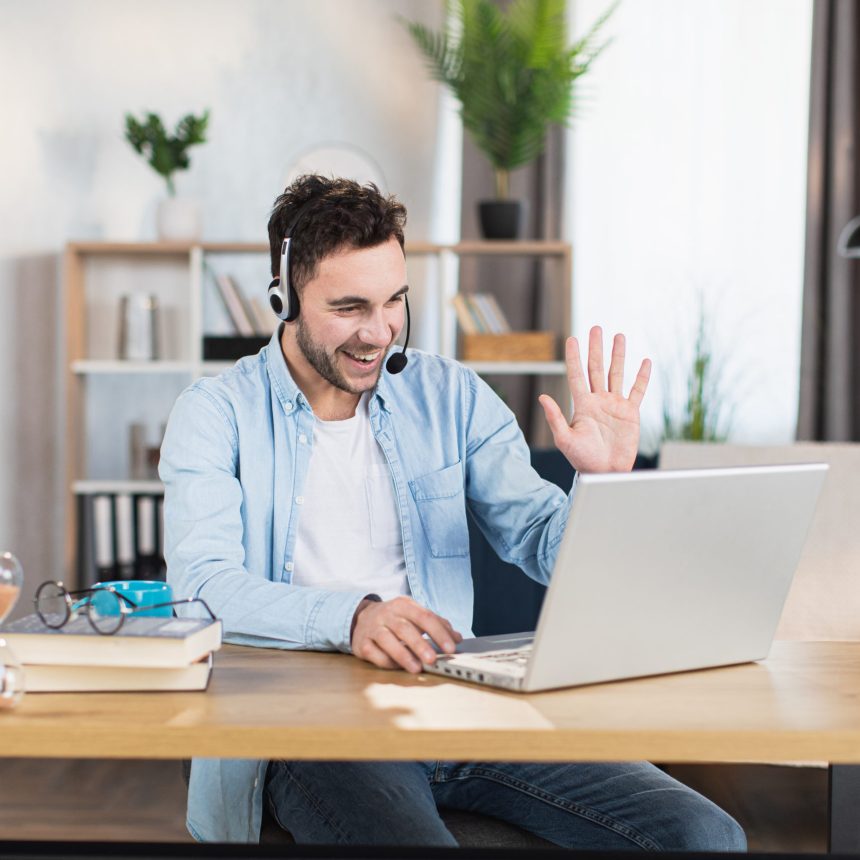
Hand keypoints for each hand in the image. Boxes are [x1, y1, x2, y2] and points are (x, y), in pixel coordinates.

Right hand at [350, 596, 462, 673]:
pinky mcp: (362, 643)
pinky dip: (387, 661)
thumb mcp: (414, 614)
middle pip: (405, 628)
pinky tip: (398, 667)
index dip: (439, 633)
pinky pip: (374, 653)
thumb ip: (436, 624)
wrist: (362, 617)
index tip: (451, 648)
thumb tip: (457, 638)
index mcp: (404, 605)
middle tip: (433, 660)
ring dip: (403, 655)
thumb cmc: (395, 618)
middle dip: (420, 645)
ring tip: (417, 668)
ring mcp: (372, 628)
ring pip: (387, 640)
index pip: (424, 616)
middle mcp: (387, 614)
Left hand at [539, 326, 650, 472]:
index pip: (576, 375)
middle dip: (596, 348)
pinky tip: (645, 362)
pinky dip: (642, 377)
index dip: (574, 357)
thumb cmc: (582, 459)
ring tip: (619, 336)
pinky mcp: (630, 413)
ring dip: (618, 355)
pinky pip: (637, 391)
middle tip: (596, 328)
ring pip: (617, 374)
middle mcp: (598, 400)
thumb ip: (555, 418)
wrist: (604, 472)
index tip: (572, 339)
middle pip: (596, 368)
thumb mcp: (565, 439)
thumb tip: (543, 397)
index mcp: (581, 404)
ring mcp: (615, 405)